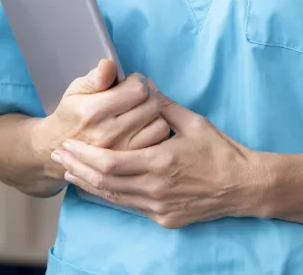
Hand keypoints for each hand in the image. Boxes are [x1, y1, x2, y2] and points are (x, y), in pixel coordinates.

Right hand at [40, 60, 169, 152]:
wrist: (60, 147)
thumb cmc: (72, 113)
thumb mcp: (76, 90)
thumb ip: (96, 77)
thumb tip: (109, 64)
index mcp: (94, 111)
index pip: (137, 90)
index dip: (137, 81)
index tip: (129, 83)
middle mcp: (109, 132)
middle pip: (151, 105)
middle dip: (147, 95)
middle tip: (136, 96)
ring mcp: (121, 150)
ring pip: (159, 123)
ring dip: (154, 114)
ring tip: (140, 111)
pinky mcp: (130, 163)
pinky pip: (157, 141)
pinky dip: (155, 130)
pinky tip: (143, 126)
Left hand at [50, 87, 269, 228]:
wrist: (244, 186)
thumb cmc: (220, 151)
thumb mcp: (193, 122)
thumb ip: (163, 105)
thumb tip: (143, 82)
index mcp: (160, 163)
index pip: (109, 163)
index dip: (83, 156)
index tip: (67, 145)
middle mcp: (155, 190)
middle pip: (104, 183)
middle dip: (77, 169)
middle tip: (59, 156)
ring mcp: (159, 208)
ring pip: (114, 198)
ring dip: (89, 185)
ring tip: (70, 172)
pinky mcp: (164, 218)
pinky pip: (130, 207)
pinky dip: (110, 195)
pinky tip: (99, 186)